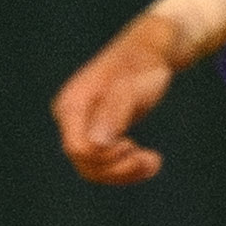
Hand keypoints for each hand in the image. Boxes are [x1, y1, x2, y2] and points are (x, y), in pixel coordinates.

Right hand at [51, 18, 183, 183]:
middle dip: (118, 168)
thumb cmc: (141, 65)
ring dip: (125, 173)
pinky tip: (150, 163)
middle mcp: (71, 119)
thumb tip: (95, 145)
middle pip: (85, 163)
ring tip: (154, 162)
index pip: (77, 148)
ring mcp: (83, 128)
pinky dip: (128, 170)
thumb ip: (114, 113)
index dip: (104, 157)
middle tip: (152, 159)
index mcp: (72, 104)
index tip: (131, 145)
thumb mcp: (132, 86)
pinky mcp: (97, 136)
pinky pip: (105, 166)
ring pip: (95, 170)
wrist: (148, 52)